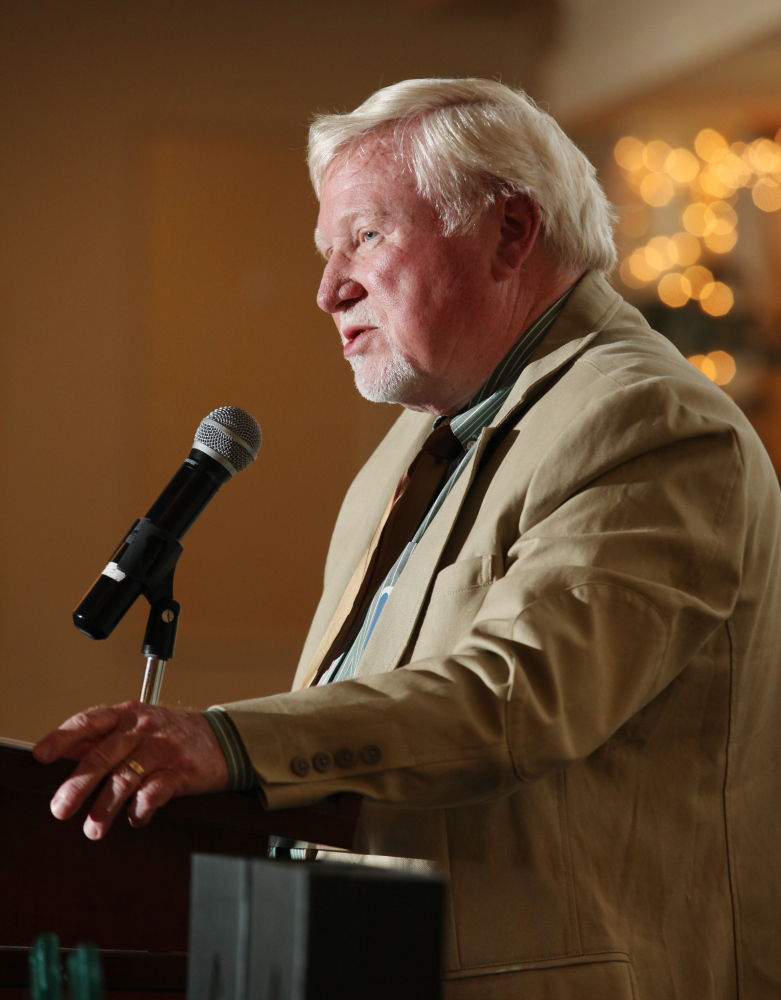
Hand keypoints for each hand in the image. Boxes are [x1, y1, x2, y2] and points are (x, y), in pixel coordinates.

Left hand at [33, 701, 229, 839]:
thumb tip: (62, 751)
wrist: (219, 739)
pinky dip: (140, 811)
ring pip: (127, 778)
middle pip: (104, 755)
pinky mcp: (181, 771)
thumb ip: (101, 737)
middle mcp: (143, 728)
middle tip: (61, 808)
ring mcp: (163, 748)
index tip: (42, 755)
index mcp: (126, 714)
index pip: (89, 722)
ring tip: (94, 828)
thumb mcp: (135, 725)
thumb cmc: (168, 735)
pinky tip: (135, 819)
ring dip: (106, 807)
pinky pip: (154, 793)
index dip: (62, 738)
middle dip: (79, 784)